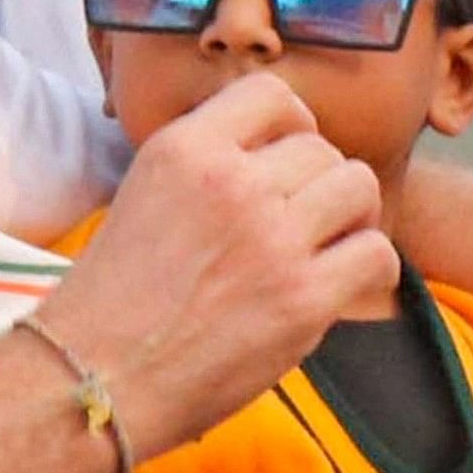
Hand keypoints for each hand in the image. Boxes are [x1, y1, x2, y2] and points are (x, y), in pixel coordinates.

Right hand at [39, 76, 393, 453]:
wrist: (96, 377)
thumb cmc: (114, 302)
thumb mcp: (145, 195)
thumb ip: (206, 167)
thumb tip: (276, 158)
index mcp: (184, 148)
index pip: (271, 94)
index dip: (293, 124)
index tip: (288, 157)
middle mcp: (231, 181)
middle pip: (322, 148)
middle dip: (318, 185)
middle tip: (303, 224)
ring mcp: (272, 238)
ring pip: (357, 188)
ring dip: (352, 218)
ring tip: (329, 248)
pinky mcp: (303, 296)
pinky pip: (376, 252)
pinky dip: (371, 268)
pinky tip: (346, 286)